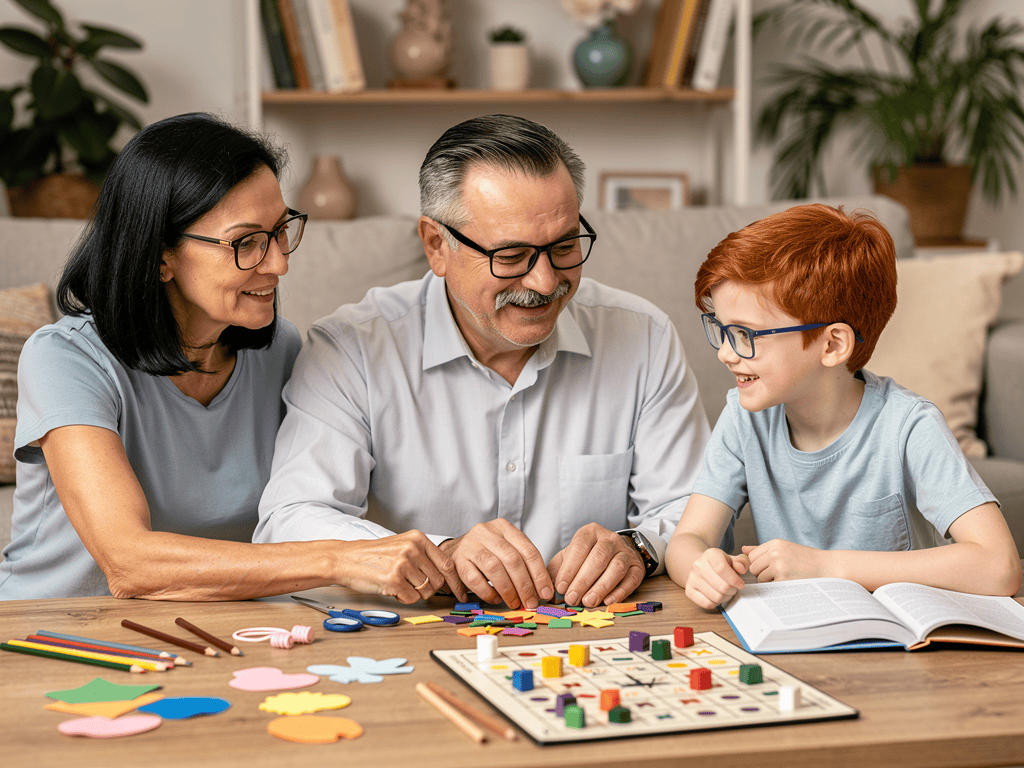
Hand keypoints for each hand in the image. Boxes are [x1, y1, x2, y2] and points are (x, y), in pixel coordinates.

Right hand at [336, 531, 465, 603]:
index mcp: (418, 539)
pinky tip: (392, 588)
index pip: (447, 564)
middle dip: (429, 589)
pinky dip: (404, 598)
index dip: (456, 582)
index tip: (461, 594)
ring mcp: (403, 564)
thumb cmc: (376, 555)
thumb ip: (425, 557)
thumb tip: (449, 578)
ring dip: (415, 593)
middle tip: (414, 586)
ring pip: (426, 592)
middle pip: (438, 581)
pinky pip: (412, 599)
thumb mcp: (403, 546)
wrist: (346, 558)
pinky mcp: (393, 580)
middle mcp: (412, 549)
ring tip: (399, 584)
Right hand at [439, 519, 553, 608]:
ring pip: (494, 567)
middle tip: (530, 603)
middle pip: (512, 559)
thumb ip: (523, 564)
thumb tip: (542, 590)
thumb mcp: (505, 549)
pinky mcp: (457, 560)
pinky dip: (486, 592)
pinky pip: (474, 578)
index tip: (545, 593)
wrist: (454, 550)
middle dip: (525, 585)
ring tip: (514, 603)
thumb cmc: (487, 553)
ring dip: (507, 590)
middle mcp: (486, 532)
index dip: (539, 574)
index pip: (528, 550)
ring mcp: (470, 544)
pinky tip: (494, 599)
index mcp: (504, 527)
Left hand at [547, 524, 644, 607]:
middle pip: (598, 557)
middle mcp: (610, 538)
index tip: (560, 587)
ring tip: (588, 601)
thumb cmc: (586, 557)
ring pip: (616, 567)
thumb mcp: (569, 558)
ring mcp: (626, 551)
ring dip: (601, 586)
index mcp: (590, 532)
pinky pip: (631, 579)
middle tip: (572, 598)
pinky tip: (608, 601)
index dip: (569, 569)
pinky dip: (620, 592)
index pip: (579, 547)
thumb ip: (556, 572)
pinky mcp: (637, 566)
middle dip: (583, 580)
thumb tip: (546, 593)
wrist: (614, 552)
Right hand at [684, 547, 749, 608]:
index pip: (722, 568)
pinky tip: (717, 597)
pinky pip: (707, 604)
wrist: (703, 567)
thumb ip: (741, 562)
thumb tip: (741, 569)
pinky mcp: (689, 590)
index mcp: (710, 554)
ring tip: (726, 592)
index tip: (740, 584)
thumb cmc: (720, 565)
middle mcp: (698, 565)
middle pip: (722, 586)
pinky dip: (716, 603)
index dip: (734, 579)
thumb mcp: (733, 560)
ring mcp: (692, 578)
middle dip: (732, 590)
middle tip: (734, 588)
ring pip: (716, 596)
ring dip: (726, 597)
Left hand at [742, 540, 827, 582]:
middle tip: (777, 574)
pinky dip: (776, 587)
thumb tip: (743, 549)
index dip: (757, 564)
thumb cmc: (806, 559)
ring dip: (768, 581)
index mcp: (775, 544)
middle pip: (753, 568)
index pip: (752, 556)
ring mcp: (779, 566)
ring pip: (760, 578)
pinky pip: (770, 586)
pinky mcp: (784, 579)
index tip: (767, 567)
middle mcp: (775, 553)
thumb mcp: (785, 548)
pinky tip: (788, 582)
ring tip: (784, 577)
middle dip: (761, 573)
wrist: (828, 567)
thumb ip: (763, 549)